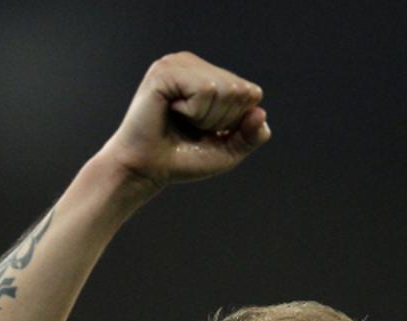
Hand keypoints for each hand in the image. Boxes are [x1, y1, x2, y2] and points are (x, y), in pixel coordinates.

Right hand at [100, 52, 270, 192]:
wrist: (144, 170)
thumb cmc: (182, 159)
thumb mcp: (226, 151)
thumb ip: (250, 136)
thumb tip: (261, 113)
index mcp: (207, 74)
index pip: (250, 92)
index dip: (235, 122)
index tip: (206, 131)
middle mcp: (192, 63)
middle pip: (240, 90)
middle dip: (221, 120)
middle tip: (191, 128)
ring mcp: (177, 63)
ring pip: (224, 89)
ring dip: (207, 117)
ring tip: (181, 121)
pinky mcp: (165, 71)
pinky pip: (205, 90)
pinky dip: (194, 112)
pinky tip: (172, 113)